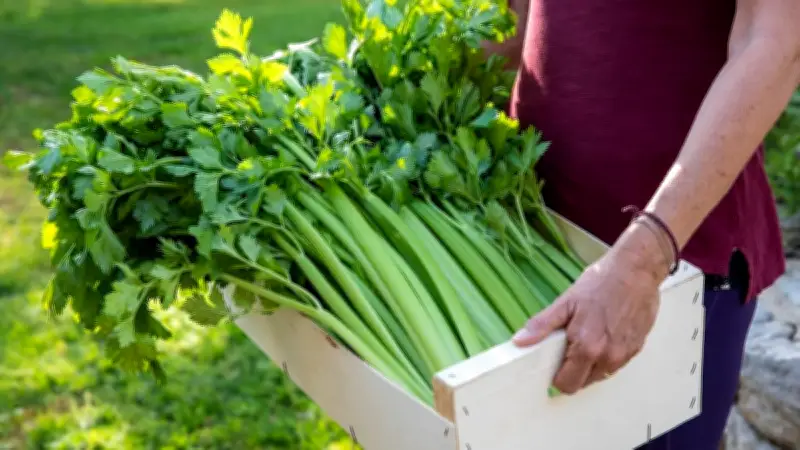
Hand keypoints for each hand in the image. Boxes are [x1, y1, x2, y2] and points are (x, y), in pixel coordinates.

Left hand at [512, 223, 670, 393]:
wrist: (636, 270)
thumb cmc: (601, 282)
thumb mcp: (566, 302)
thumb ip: (542, 325)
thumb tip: (520, 341)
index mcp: (587, 347)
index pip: (567, 384)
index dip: (557, 376)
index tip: (553, 363)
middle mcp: (608, 357)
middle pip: (583, 383)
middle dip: (572, 372)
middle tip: (568, 347)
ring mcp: (624, 354)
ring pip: (600, 375)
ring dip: (590, 365)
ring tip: (588, 336)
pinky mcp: (636, 348)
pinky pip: (616, 364)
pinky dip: (606, 356)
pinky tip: (604, 333)